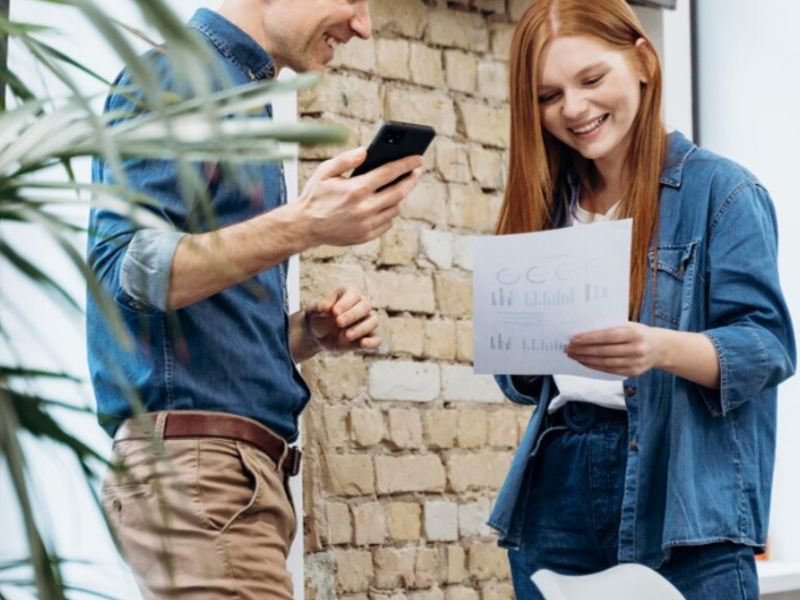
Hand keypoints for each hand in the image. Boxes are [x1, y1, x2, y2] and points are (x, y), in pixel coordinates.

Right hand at [297, 147, 422, 247]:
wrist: (305, 226)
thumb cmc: (315, 196)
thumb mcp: (325, 172)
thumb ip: (346, 159)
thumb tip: (366, 151)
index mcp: (356, 189)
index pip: (389, 173)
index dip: (407, 164)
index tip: (418, 158)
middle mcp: (364, 208)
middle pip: (399, 192)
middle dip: (411, 179)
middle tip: (416, 171)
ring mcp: (367, 224)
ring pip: (396, 208)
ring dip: (400, 196)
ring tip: (400, 186)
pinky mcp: (367, 235)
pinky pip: (388, 222)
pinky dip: (390, 211)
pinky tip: (387, 203)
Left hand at [304, 283, 380, 352]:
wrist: (317, 336)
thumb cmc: (316, 318)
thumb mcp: (311, 311)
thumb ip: (318, 306)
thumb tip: (327, 306)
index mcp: (348, 294)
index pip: (354, 293)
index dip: (346, 301)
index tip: (334, 312)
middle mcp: (360, 305)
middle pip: (366, 306)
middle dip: (353, 314)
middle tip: (338, 322)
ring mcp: (365, 321)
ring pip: (373, 321)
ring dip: (361, 328)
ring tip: (347, 335)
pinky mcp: (367, 337)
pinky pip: (377, 339)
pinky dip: (373, 342)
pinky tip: (363, 344)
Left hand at [565, 322, 664, 376]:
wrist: (661, 348)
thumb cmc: (639, 333)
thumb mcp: (629, 325)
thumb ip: (611, 327)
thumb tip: (584, 331)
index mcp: (634, 333)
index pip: (607, 336)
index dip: (588, 339)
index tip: (573, 339)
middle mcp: (636, 349)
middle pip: (604, 351)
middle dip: (583, 350)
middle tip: (568, 348)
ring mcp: (635, 362)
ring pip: (605, 363)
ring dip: (586, 360)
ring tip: (573, 355)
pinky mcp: (633, 372)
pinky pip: (609, 370)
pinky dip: (594, 366)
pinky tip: (584, 362)